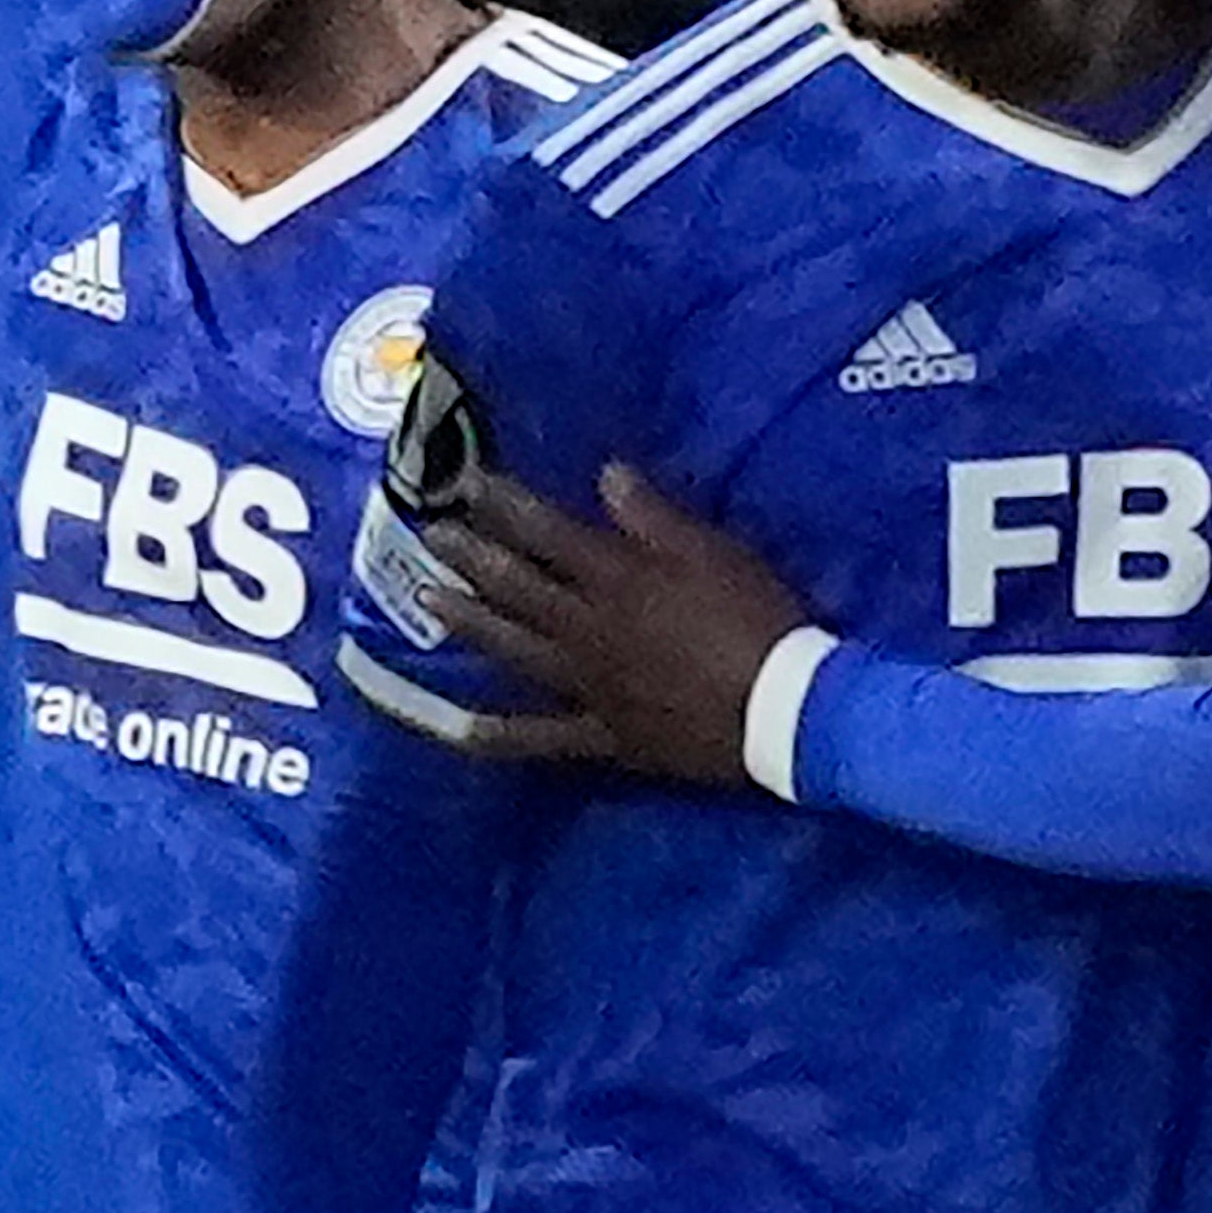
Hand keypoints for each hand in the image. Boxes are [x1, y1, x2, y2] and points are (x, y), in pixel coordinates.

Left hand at [421, 467, 812, 790]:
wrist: (782, 710)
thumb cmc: (758, 622)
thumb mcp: (716, 554)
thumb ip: (656, 517)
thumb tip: (605, 474)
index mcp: (621, 579)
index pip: (550, 533)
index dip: (508, 505)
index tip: (469, 482)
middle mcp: (591, 629)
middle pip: (520, 587)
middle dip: (474, 556)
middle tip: (432, 534)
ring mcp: (589, 685)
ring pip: (516, 650)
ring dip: (471, 623)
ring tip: (429, 601)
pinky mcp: (602, 735)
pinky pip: (539, 738)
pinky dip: (495, 736)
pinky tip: (455, 731)